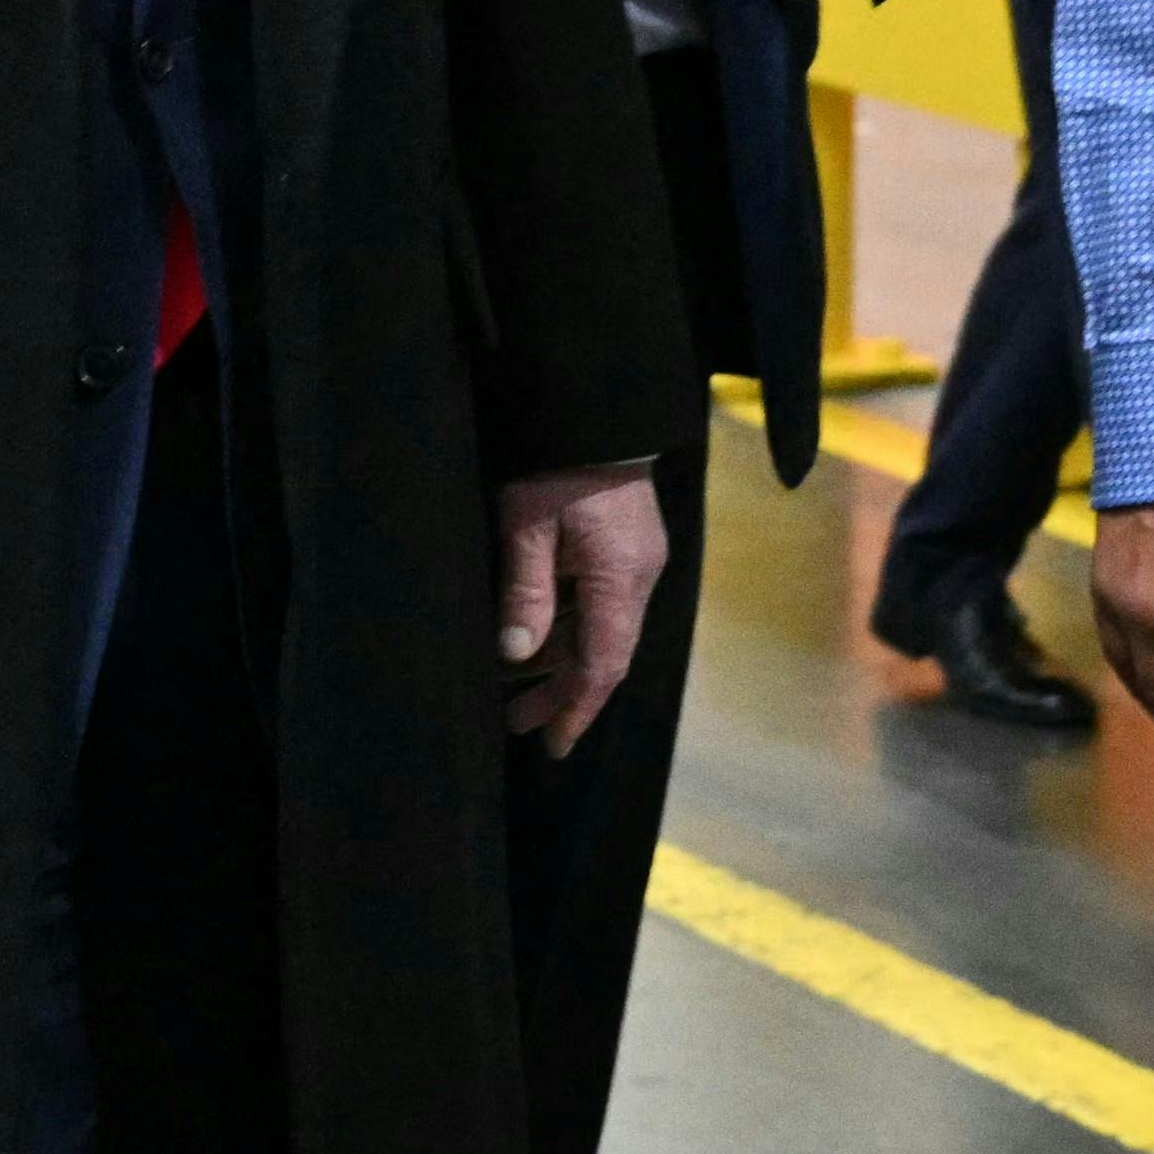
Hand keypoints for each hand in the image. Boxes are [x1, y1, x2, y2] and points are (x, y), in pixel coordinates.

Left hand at [491, 458, 668, 758]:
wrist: (594, 408)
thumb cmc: (556, 463)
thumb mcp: (526, 525)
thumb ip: (525, 592)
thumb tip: (516, 655)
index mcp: (620, 577)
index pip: (603, 664)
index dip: (576, 709)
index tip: (553, 745)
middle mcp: (638, 577)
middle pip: (603, 654)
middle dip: (561, 693)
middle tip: (515, 723)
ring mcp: (636, 562)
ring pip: (601, 631)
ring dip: (561, 662)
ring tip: (514, 693)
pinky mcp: (627, 548)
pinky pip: (601, 606)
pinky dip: (569, 630)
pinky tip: (537, 642)